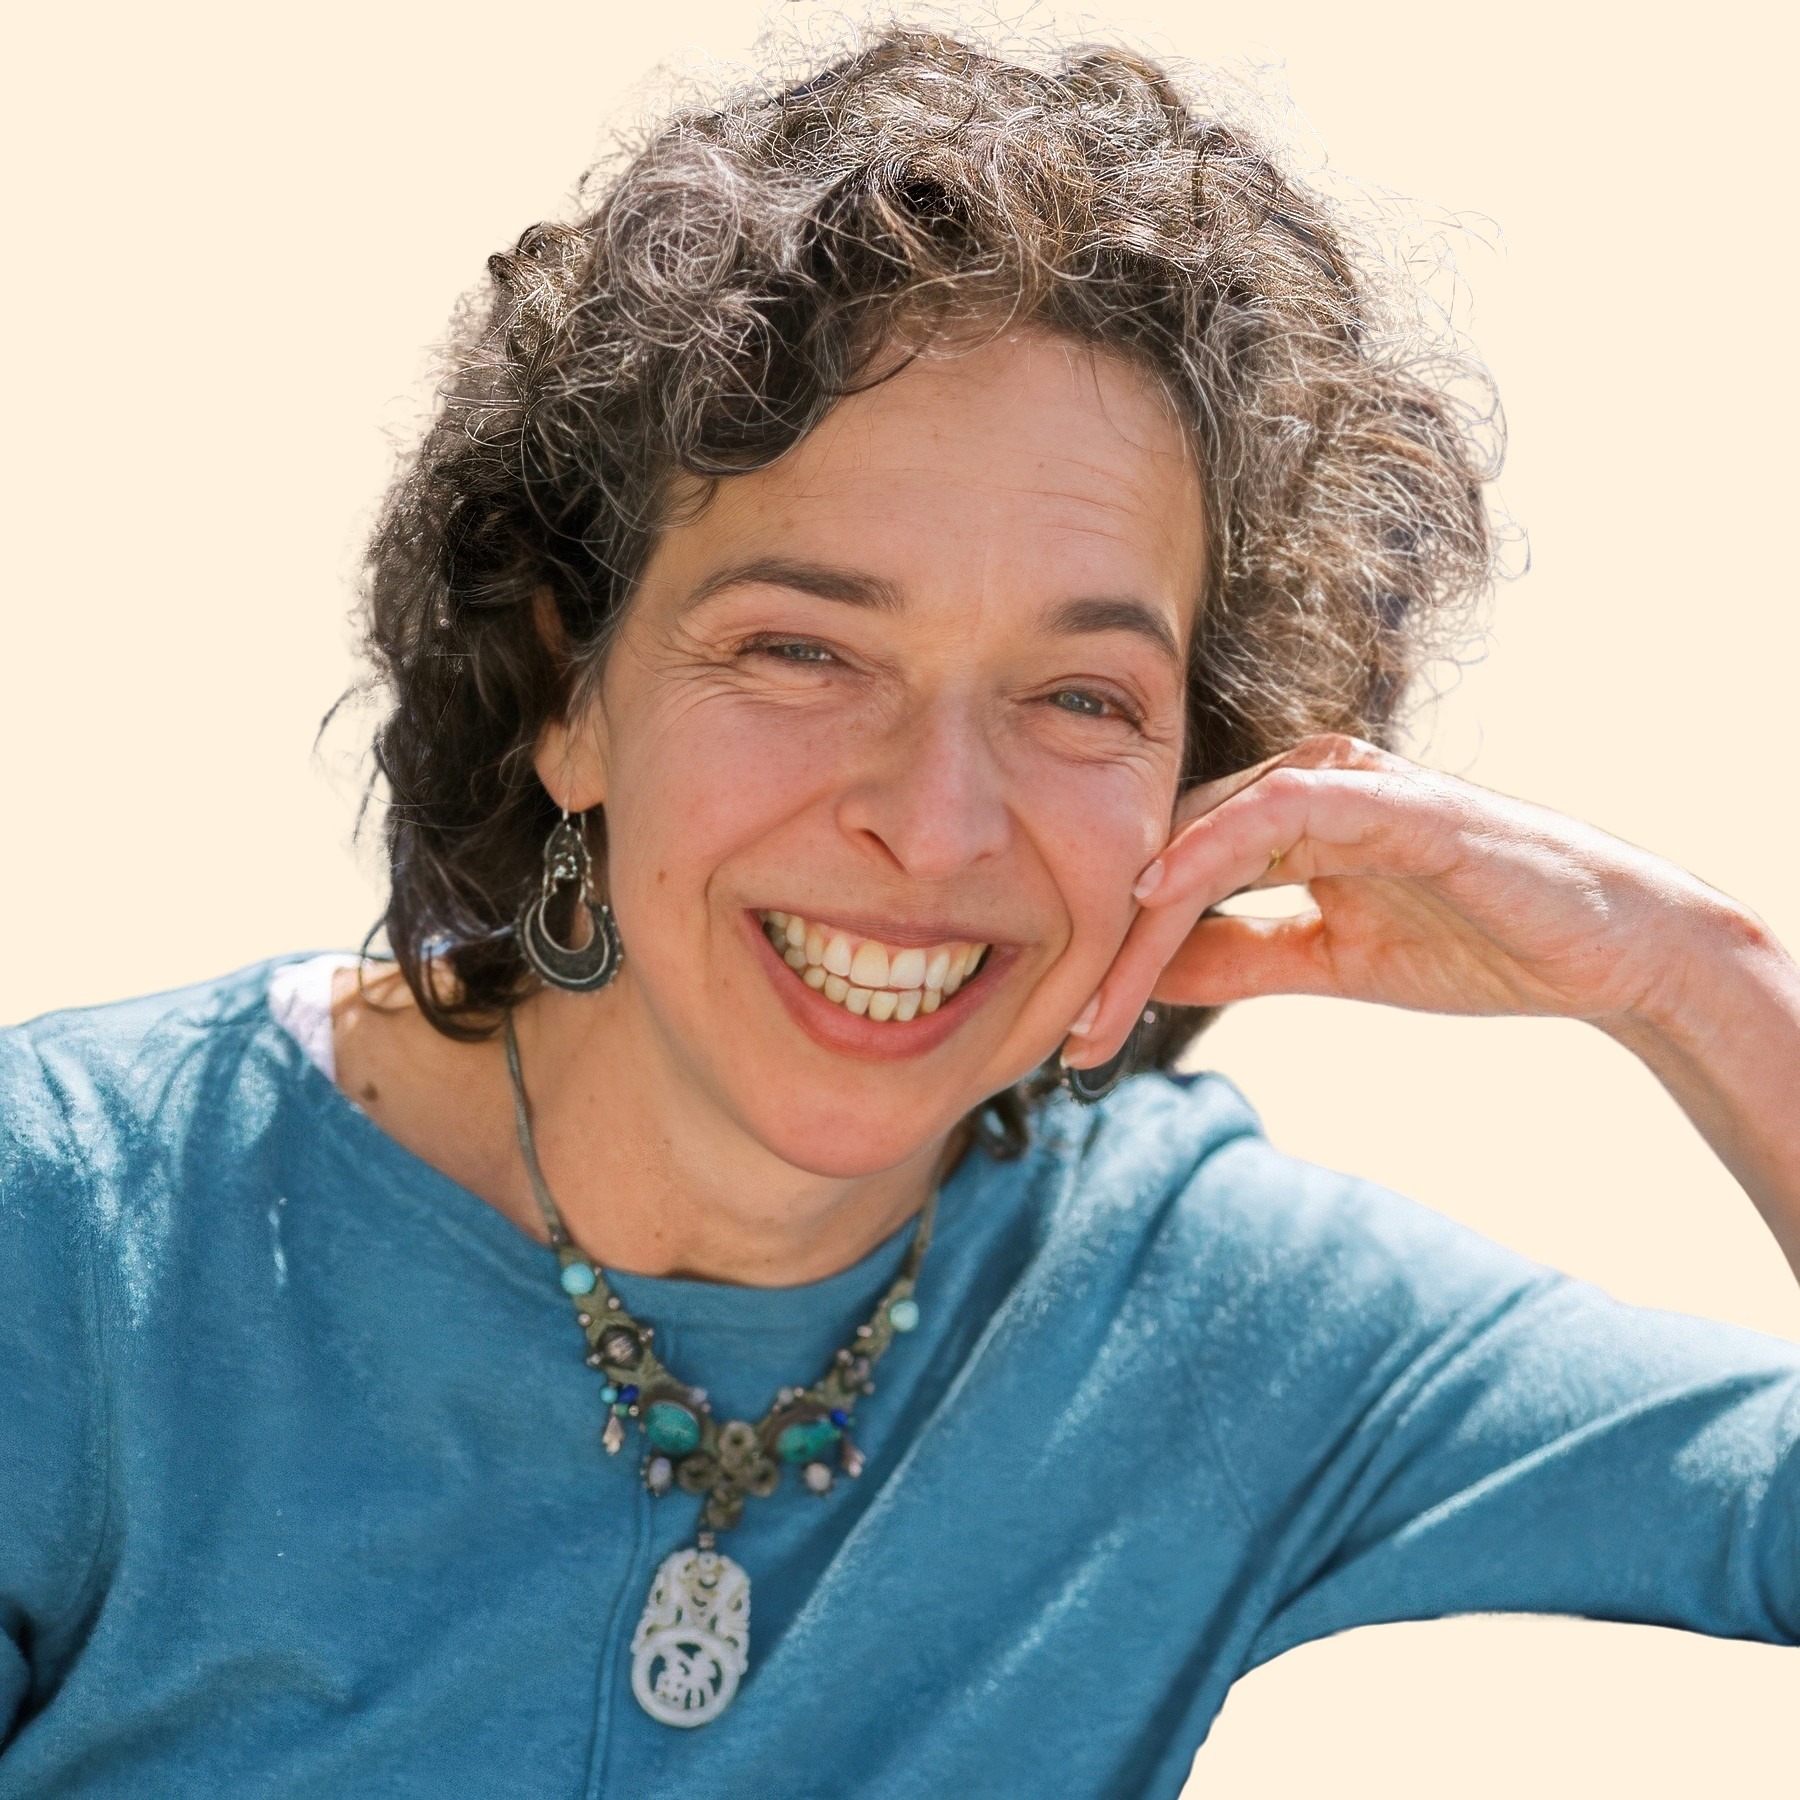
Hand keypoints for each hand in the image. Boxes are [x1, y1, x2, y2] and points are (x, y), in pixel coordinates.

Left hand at [1060, 734, 1799, 1283]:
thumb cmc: (1474, 945)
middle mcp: (1306, 787)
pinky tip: (1157, 891)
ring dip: (1141, 915)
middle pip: (1172, 853)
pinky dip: (1211, 843)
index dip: (1115, 947)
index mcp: (1288, 820)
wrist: (1603, 952)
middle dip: (1110, 943)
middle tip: (1060, 1028)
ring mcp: (1347, 784)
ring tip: (1092, 994)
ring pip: (1207, 835)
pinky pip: (1279, 808)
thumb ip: (1238, 958)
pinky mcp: (1388, 797)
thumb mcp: (1327, 962)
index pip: (1172, 876)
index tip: (1072, 1029)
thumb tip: (1143, 978)